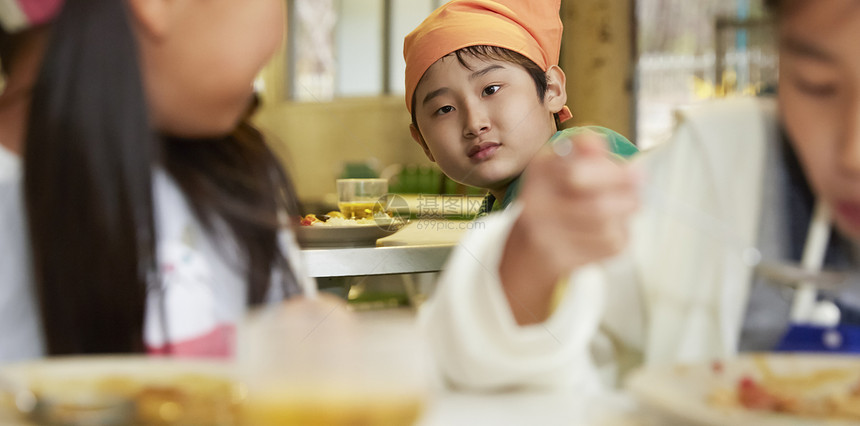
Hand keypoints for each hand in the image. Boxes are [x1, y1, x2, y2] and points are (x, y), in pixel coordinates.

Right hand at [499, 131, 640, 323]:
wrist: (527, 249)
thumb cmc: (555, 201)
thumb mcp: (563, 167)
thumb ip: (586, 153)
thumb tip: (613, 152)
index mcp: (539, 170)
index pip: (579, 172)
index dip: (614, 173)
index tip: (636, 171)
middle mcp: (534, 203)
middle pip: (597, 206)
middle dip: (627, 201)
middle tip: (637, 198)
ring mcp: (544, 235)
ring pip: (606, 230)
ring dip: (624, 220)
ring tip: (623, 214)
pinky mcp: (558, 260)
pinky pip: (606, 249)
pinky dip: (619, 238)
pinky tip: (610, 232)